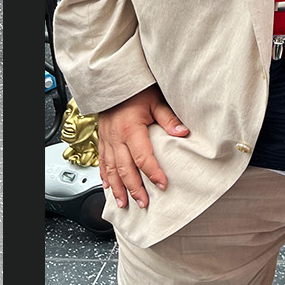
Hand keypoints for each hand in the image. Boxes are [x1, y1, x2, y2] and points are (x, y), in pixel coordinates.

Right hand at [95, 84, 188, 209]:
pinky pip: (101, 161)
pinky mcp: (101, 139)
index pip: (142, 157)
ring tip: (124, 203)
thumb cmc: (135, 90)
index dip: (153, 172)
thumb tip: (183, 132)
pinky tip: (107, 187)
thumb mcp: (155, 100)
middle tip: (143, 203)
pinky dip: (104, 176)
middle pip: (124, 168)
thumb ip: (168, 118)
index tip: (162, 185)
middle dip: (134, 188)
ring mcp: (106, 139)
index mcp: (130, 128)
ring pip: (110, 169)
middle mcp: (115, 136)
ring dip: (117, 188)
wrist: (113, 81)